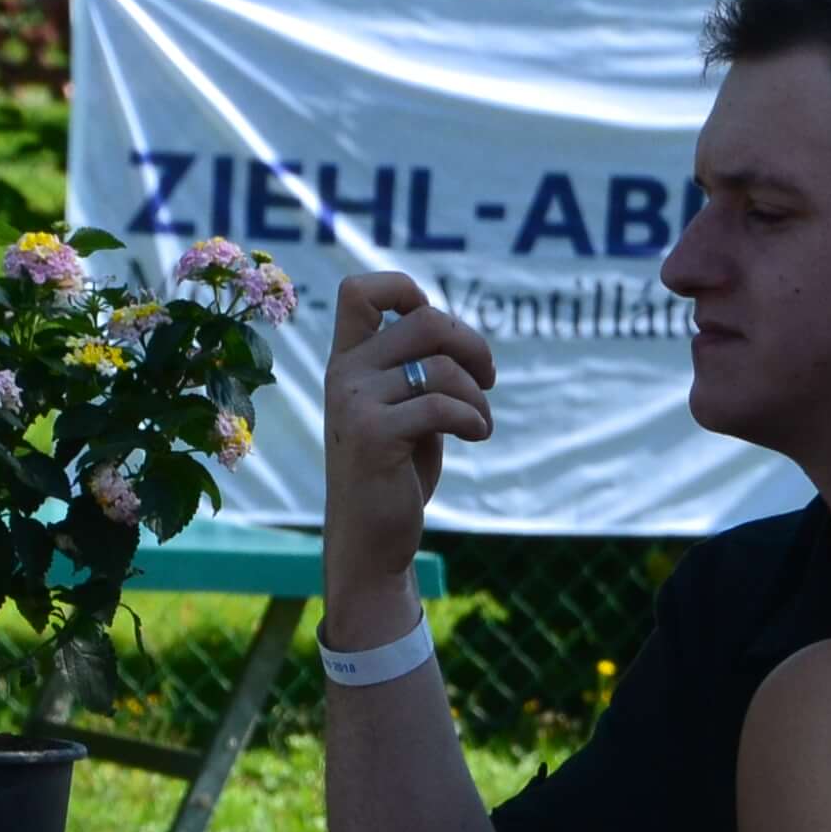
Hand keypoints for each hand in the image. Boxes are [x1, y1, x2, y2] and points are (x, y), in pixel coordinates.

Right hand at [320, 272, 496, 607]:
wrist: (370, 541)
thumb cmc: (394, 474)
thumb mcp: (402, 411)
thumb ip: (415, 369)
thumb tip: (461, 335)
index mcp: (347, 361)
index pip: (358, 290)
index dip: (405, 290)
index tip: (438, 332)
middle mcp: (343, 375)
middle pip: (424, 321)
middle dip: (471, 344)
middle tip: (487, 378)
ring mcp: (353, 404)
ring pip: (440, 367)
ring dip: (477, 394)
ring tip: (481, 421)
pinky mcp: (372, 436)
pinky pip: (440, 405)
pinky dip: (472, 418)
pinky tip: (477, 436)